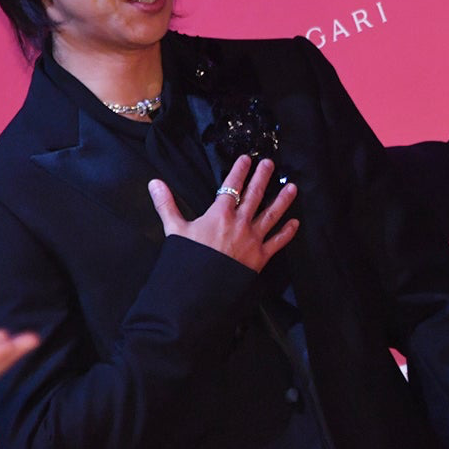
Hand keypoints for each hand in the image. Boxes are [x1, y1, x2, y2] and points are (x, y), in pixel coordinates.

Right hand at [148, 155, 298, 270]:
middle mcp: (240, 223)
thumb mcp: (174, 229)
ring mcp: (252, 239)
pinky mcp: (260, 257)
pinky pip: (277, 242)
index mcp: (220, 215)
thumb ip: (167, 204)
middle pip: (254, 195)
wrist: (200, 290)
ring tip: (292, 187)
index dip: (240, 171)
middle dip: (263, 178)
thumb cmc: (188, 259)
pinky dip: (287, 232)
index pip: (232, 187)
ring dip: (282, 200)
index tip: (247, 159)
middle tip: (270, 164)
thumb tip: (154, 183)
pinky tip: (295, 223)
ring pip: (271, 215)